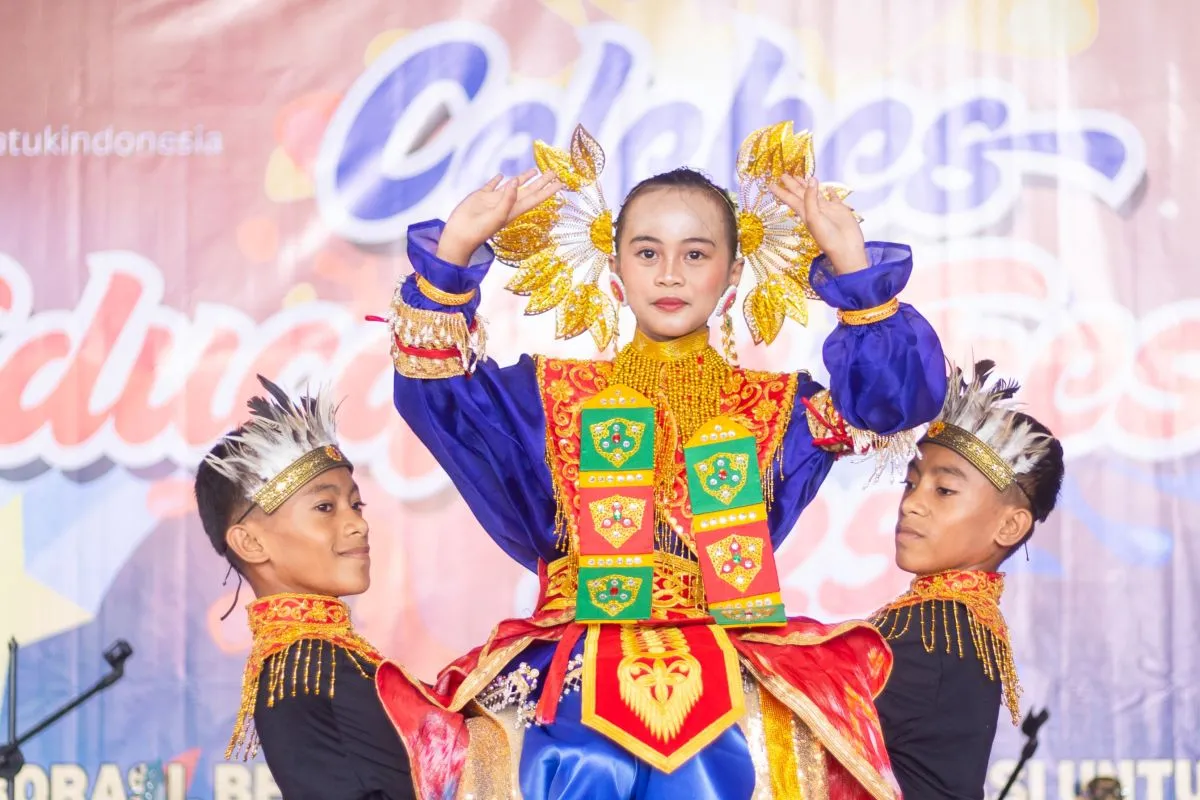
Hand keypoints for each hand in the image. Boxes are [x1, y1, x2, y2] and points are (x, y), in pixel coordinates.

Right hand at [437, 169, 562, 264]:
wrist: (460, 235)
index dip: (548, 190)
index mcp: (514, 210)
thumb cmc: (480, 230)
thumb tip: (517, 181)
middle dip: (542, 182)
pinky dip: (497, 180)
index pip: (536, 198)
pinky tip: (501, 176)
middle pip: (529, 190)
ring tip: (535, 170)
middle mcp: (507, 204)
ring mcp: (494, 200)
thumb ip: (508, 198)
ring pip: (512, 186)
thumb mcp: (498, 215)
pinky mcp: (481, 196)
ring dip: (524, 178)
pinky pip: (492, 185)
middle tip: (554, 172)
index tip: (561, 182)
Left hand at [769, 174, 868, 274]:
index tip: (771, 184)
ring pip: (816, 194)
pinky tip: (829, 188)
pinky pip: (834, 198)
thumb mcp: (813, 216)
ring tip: (803, 176)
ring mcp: (827, 209)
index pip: (790, 199)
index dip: (781, 191)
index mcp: (804, 213)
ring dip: (809, 186)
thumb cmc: (827, 236)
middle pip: (800, 194)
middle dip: (792, 185)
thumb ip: (810, 198)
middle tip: (784, 174)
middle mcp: (814, 210)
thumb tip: (811, 180)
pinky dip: (831, 193)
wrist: (846, 249)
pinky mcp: (840, 209)